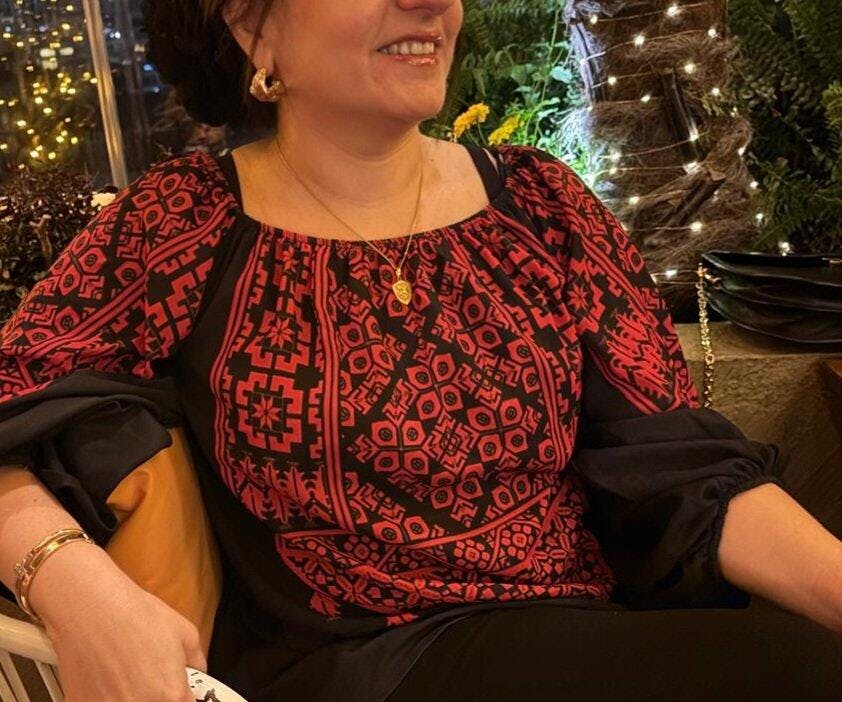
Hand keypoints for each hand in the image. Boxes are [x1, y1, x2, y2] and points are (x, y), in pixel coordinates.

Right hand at [42, 570, 205, 701]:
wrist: (91, 609)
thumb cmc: (135, 615)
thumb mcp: (186, 632)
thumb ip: (196, 661)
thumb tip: (198, 672)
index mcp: (171, 694)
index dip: (183, 696)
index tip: (180, 690)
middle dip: (159, 696)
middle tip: (152, 678)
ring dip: (132, 696)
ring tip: (126, 675)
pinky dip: (109, 696)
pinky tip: (107, 678)